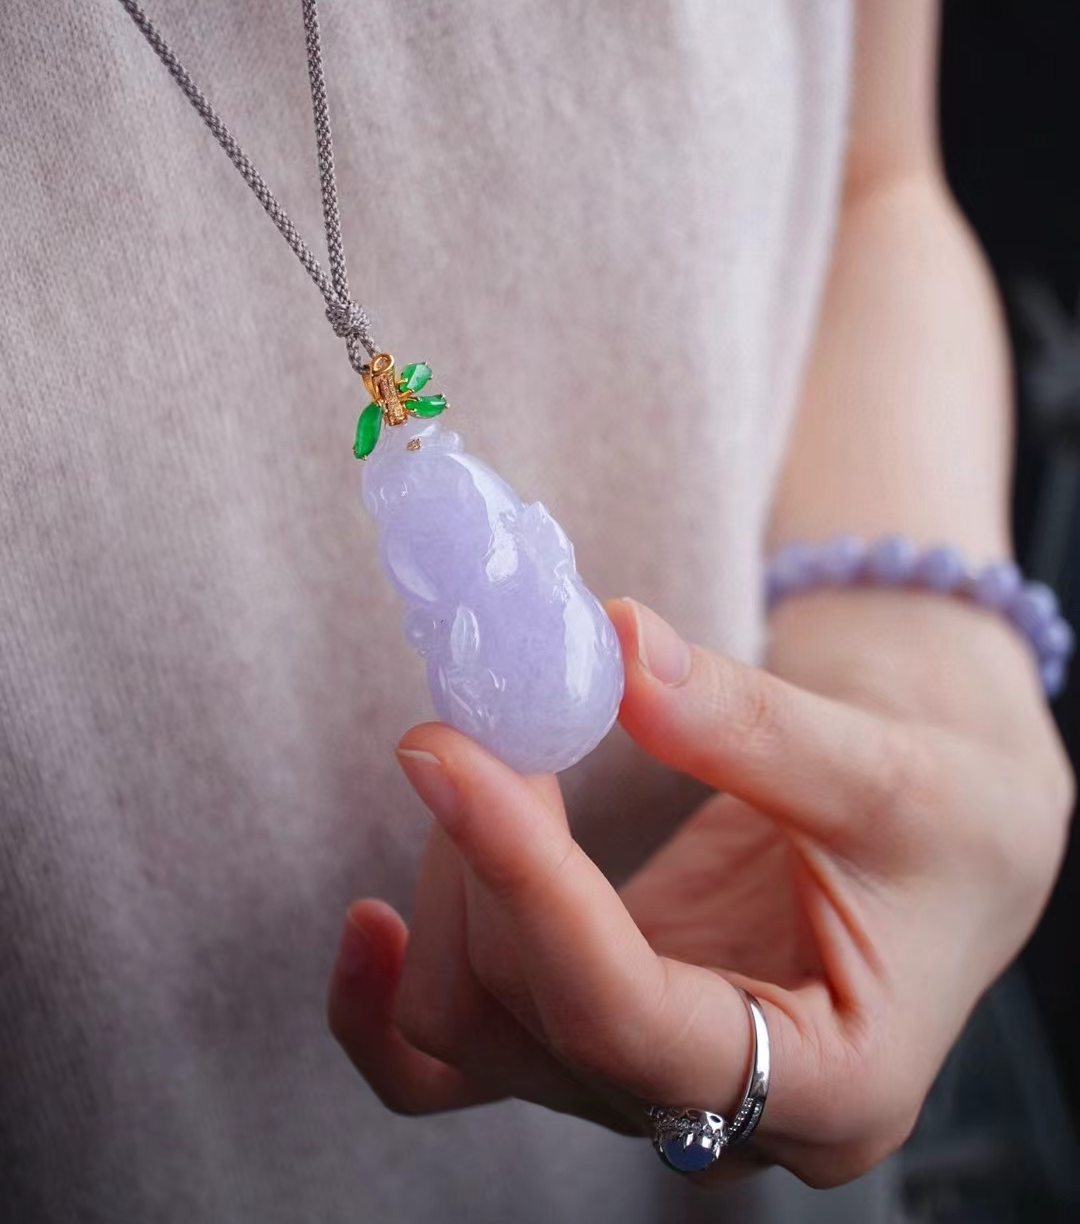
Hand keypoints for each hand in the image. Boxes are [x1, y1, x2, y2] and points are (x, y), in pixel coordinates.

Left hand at [328, 591, 1072, 1185]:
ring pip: (475, 1029)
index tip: (450, 753)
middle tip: (486, 703)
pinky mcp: (590, 1034)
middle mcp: (721, 1117)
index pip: (629, 1020)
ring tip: (485, 749)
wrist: (944, 840)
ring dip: (453, 878)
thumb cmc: (946, 820)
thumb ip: (748, 722)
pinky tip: (368, 924)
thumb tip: (613, 643)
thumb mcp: (886, 769)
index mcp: (831, 1083)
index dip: (525, 885)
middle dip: (484, 853)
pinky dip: (391, 998)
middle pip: (530, 1019)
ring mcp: (642, 1084)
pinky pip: (455, 1059)